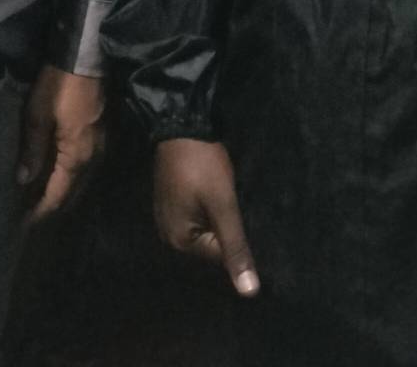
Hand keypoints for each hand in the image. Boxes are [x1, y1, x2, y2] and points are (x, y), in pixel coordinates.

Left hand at [17, 65, 104, 220]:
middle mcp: (94, 159)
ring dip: (62, 192)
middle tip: (30, 215)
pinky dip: (70, 176)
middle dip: (52, 206)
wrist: (86, 56)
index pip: (58, 196)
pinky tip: (58, 174)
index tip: (24, 225)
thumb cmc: (59, 85)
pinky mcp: (103, 135)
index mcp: (77, 158)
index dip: (40, 212)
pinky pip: (86, 167)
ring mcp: (101, 147)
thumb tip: (23, 182)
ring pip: (81, 181)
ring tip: (40, 198)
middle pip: (72, 193)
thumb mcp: (38, 115)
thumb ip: (32, 151)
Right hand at [153, 137, 258, 296]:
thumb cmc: (203, 166)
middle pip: (210, 243)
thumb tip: (250, 293)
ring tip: (228, 198)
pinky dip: (208, 208)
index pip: (219, 255)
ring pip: (203, 228)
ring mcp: (167, 215)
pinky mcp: (170, 199)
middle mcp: (167, 234)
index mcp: (177, 241)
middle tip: (238, 205)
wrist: (181, 122)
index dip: (237, 237)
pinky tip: (215, 192)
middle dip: (226, 229)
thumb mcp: (224, 205)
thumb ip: (236, 248)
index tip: (243, 214)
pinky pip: (195, 215)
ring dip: (218, 217)